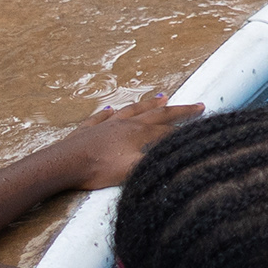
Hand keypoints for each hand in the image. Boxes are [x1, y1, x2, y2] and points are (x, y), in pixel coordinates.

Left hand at [51, 91, 199, 190]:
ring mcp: (106, 124)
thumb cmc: (98, 169)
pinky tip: (112, 109)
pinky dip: (110, 112)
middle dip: (178, 110)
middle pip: (157, 114)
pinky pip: (102, 116)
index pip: (169, 129)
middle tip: (197, 106)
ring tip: (162, 97)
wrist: (63, 164)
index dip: (187, 127)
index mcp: (139, 133)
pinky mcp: (88, 129)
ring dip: (149, 104)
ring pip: (132, 110)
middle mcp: (126, 124)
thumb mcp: (132, 170)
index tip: (203, 125)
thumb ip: (155, 164)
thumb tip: (178, 161)